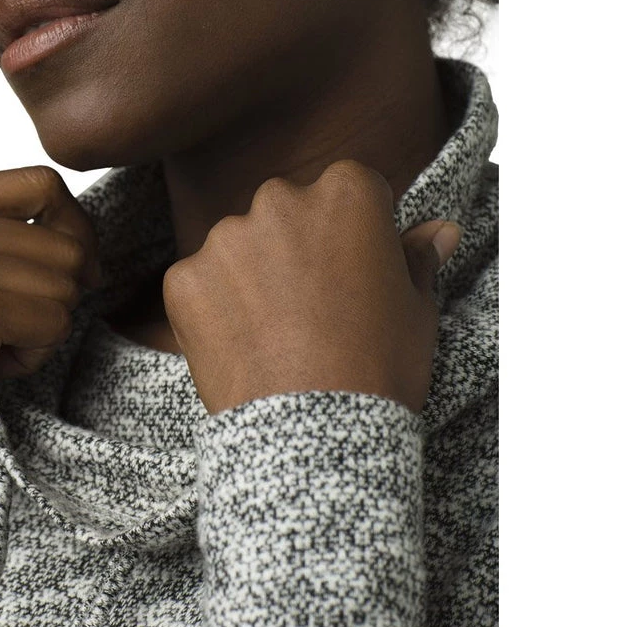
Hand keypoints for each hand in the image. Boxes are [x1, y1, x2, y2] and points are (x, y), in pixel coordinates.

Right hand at [0, 165, 100, 494]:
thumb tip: (80, 240)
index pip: (41, 183)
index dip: (75, 231)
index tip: (72, 277)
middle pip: (64, 239)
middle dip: (60, 294)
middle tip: (14, 333)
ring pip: (65, 283)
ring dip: (45, 329)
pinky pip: (51, 320)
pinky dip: (35, 354)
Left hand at [161, 159, 460, 414]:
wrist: (312, 435)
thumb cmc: (377, 369)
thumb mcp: (415, 311)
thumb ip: (418, 259)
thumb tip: (440, 229)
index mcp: (344, 194)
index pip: (349, 190)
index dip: (354, 233)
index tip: (354, 272)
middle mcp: (279, 200)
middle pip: (287, 210)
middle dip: (297, 246)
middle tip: (314, 307)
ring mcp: (225, 238)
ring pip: (240, 245)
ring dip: (252, 274)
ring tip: (276, 333)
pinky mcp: (185, 277)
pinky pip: (200, 282)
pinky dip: (214, 307)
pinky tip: (242, 345)